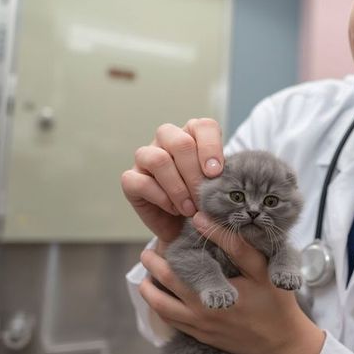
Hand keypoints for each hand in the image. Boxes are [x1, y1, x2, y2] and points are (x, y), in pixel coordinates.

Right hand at [121, 118, 223, 252]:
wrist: (184, 227)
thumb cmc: (204, 201)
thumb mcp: (219, 187)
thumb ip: (222, 177)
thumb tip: (222, 178)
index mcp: (193, 135)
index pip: (203, 126)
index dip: (211, 147)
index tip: (216, 173)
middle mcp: (168, 140)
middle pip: (180, 141)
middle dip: (194, 173)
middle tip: (203, 196)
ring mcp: (146, 157)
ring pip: (157, 159)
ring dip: (177, 188)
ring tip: (190, 208)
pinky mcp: (131, 179)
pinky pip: (138, 181)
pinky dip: (160, 197)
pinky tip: (174, 209)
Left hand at [138, 212, 324, 353]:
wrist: (282, 342)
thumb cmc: (274, 303)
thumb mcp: (261, 269)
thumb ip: (234, 244)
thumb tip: (204, 221)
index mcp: (209, 295)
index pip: (175, 268)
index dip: (167, 248)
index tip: (167, 233)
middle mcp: (198, 313)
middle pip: (160, 287)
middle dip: (152, 265)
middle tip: (149, 250)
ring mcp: (198, 327)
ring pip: (160, 307)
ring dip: (149, 289)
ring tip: (149, 272)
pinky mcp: (202, 335)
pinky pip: (172, 321)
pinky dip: (161, 306)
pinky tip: (164, 295)